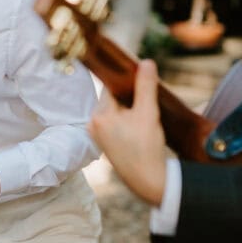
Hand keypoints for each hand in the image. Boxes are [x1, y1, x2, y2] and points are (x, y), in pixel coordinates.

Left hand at [88, 59, 167, 206]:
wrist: (148, 180)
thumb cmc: (146, 147)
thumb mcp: (148, 113)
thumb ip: (146, 86)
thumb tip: (146, 62)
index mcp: (99, 115)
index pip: (111, 88)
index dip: (126, 81)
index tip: (140, 76)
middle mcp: (93, 124)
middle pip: (112, 100)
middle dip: (129, 97)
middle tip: (147, 96)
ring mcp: (98, 136)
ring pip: (115, 112)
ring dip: (129, 110)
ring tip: (145, 113)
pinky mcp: (105, 144)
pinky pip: (115, 124)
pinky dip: (127, 121)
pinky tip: (141, 125)